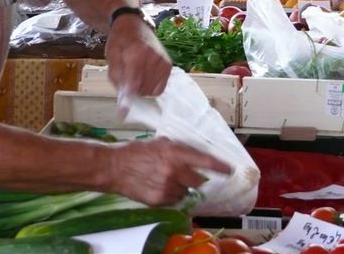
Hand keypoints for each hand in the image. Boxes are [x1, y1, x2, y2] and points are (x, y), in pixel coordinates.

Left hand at [105, 15, 171, 96]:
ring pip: (150, 91)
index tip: (122, 114)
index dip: (127, 100)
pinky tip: (144, 76)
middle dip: (131, 89)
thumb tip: (123, 103)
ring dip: (140, 89)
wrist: (133, 24)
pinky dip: (150, 87)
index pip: (133, 83)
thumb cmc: (119, 40)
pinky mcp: (169, 66)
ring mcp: (164, 62)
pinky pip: (159, 89)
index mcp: (136, 53)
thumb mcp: (111, 56)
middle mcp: (154, 58)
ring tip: (134, 73)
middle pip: (141, 90)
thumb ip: (116, 78)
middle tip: (125, 76)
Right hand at [107, 137, 231, 205]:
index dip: (220, 166)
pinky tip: (157, 185)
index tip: (230, 170)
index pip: (205, 161)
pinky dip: (170, 194)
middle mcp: (174, 171)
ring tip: (163, 178)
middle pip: (198, 180)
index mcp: (175, 153)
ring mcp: (167, 188)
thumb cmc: (135, 151)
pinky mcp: (159, 200)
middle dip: (194, 177)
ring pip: (186, 191)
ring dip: (181, 186)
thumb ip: (178, 149)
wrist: (114, 167)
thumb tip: (195, 154)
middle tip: (183, 172)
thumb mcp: (160, 143)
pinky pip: (174, 200)